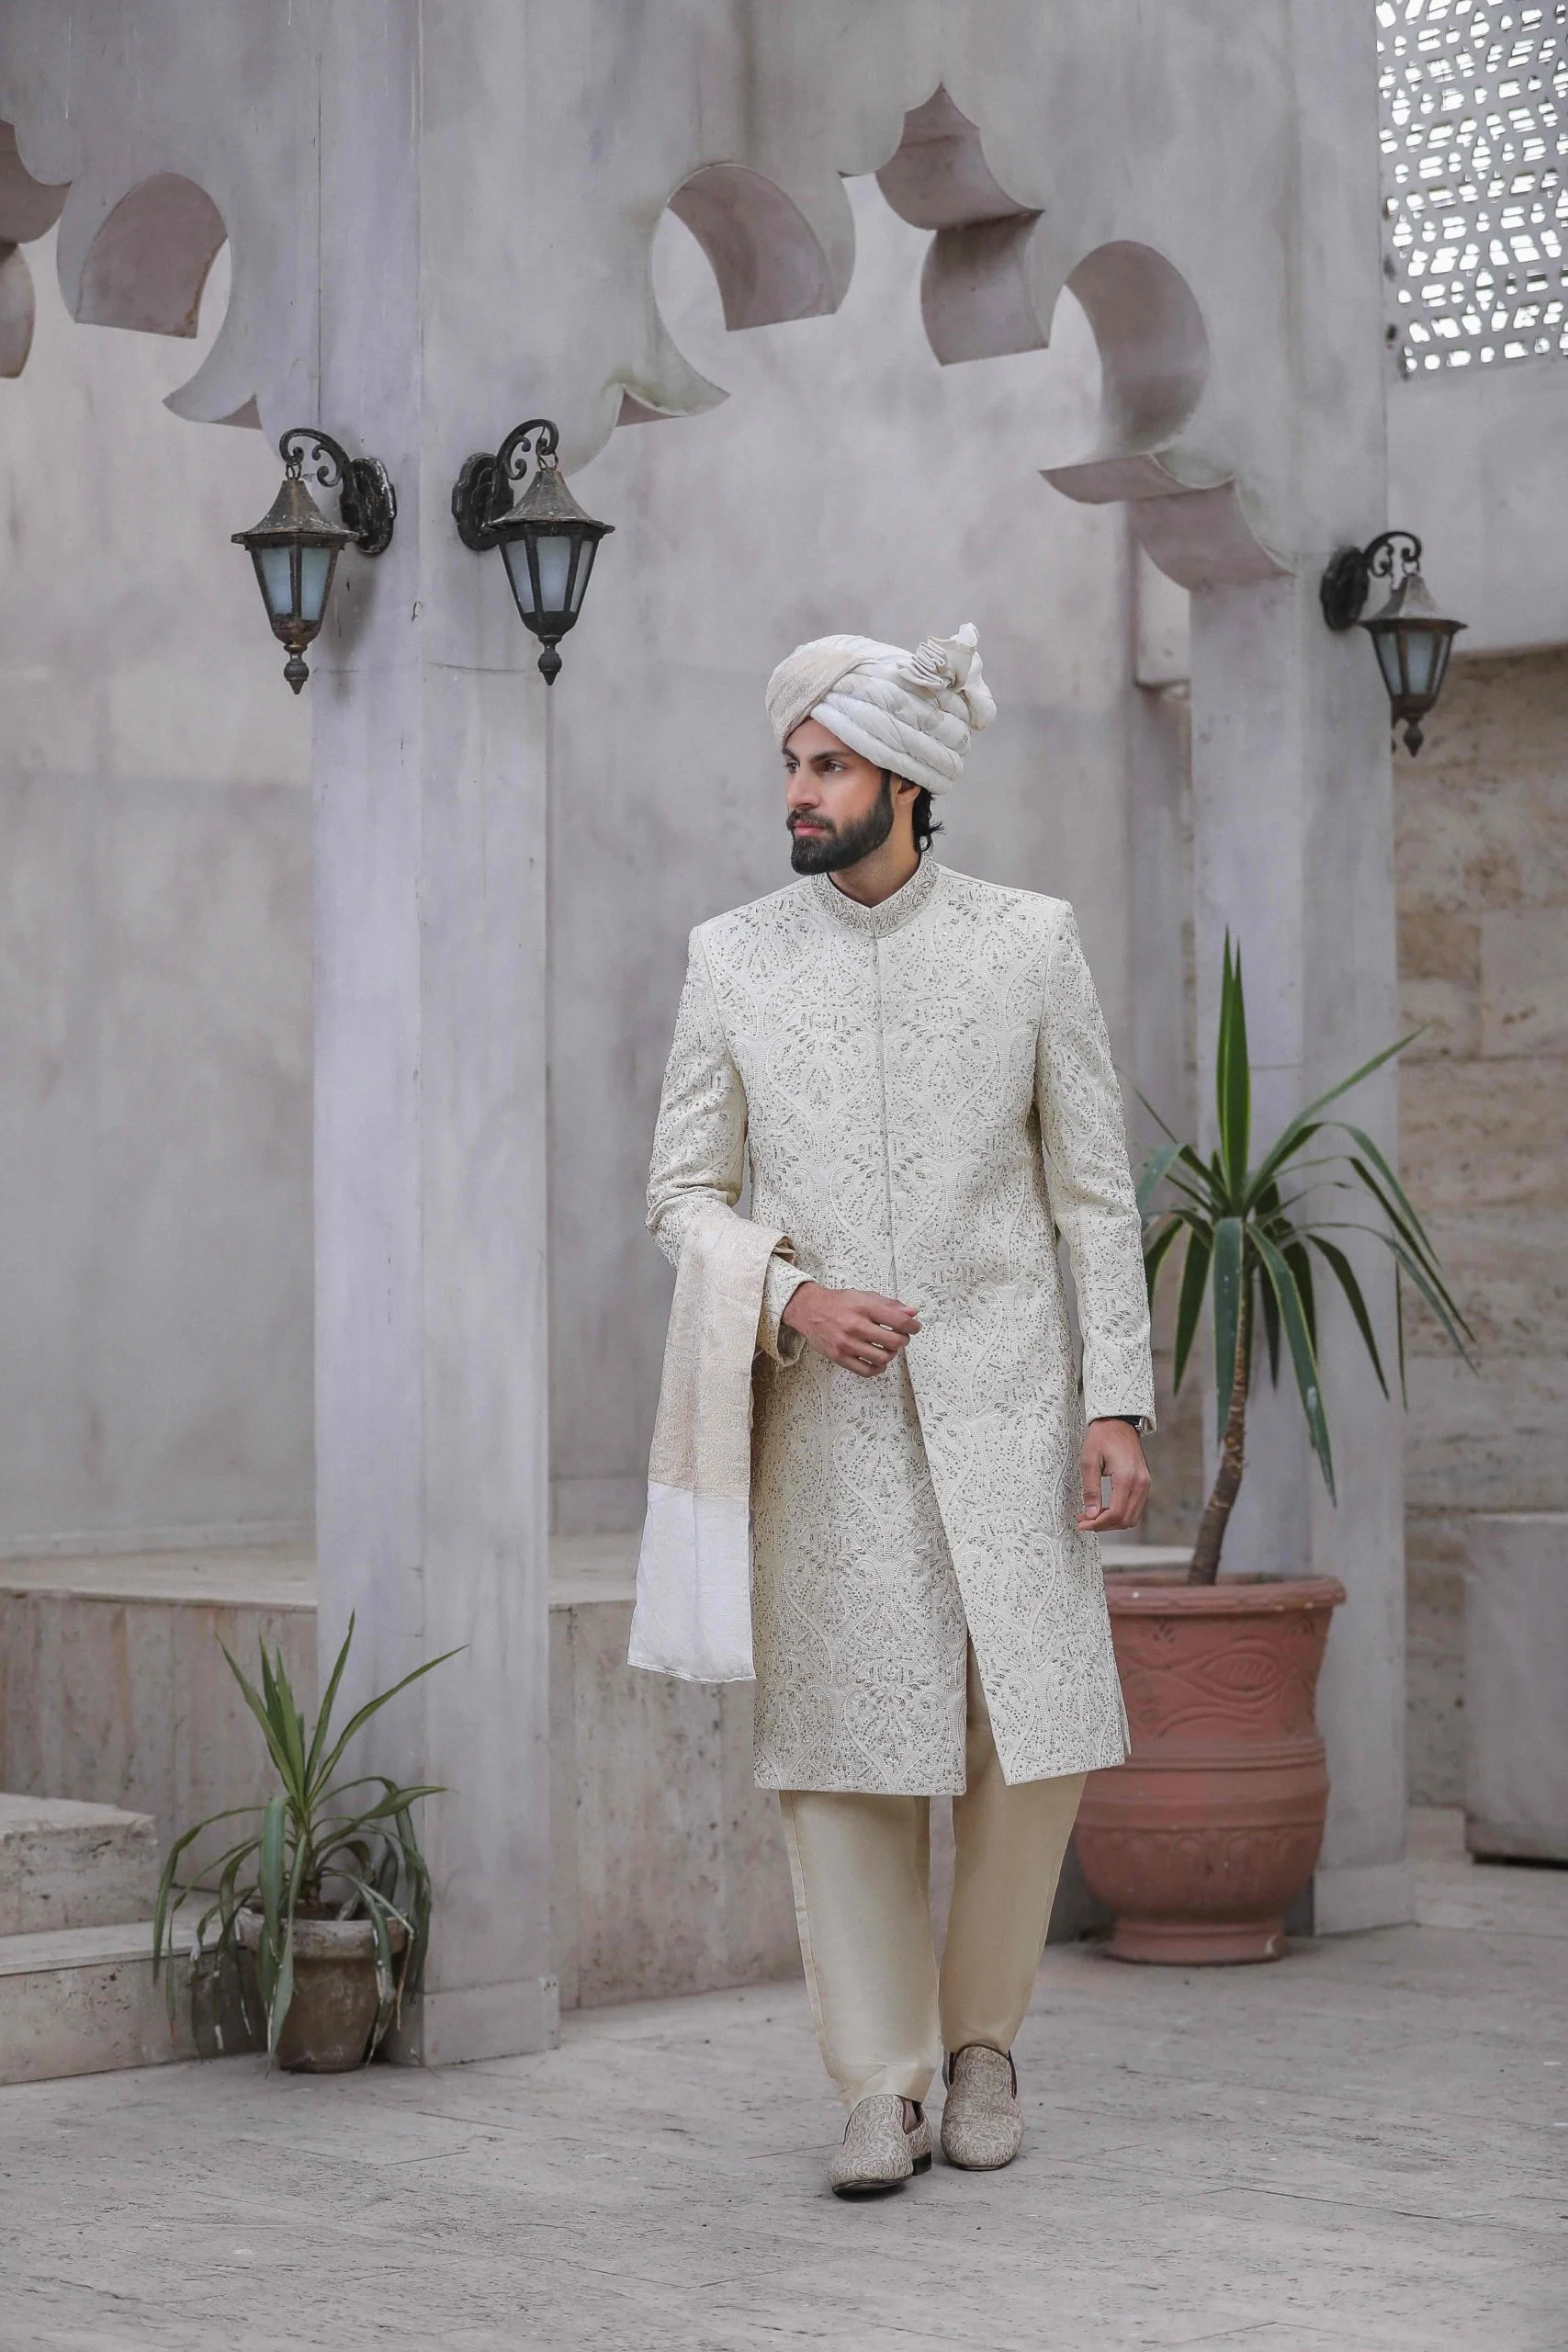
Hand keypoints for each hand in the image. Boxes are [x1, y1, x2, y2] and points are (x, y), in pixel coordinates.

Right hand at [781, 1282, 920, 1377]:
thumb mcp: (864, 1296)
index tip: (915, 1327)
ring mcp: (847, 1344)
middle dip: (903, 1340)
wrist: (809, 1310)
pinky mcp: (840, 1357)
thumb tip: (911, 1313)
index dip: (912, 1326)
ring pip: (882, 1358)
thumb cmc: (838, 1303)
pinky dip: (878, 1368)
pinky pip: (866, 1371)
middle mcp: (855, 1326)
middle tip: (901, 1337)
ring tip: (888, 1347)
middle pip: (894, 1342)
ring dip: (891, 1354)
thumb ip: (889, 1305)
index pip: (898, 1321)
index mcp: (864, 1308)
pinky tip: (878, 1361)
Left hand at [1077, 1418, 1150, 1531]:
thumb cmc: (1102, 1438)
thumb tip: (1091, 1514)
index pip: (1116, 1513)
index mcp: (1127, 1477)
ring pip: (1132, 1517)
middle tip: (1083, 1521)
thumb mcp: (1089, 1461)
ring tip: (1092, 1516)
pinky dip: (1120, 1514)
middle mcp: (1140, 1483)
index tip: (1082, 1523)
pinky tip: (1104, 1509)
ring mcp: (1145, 1484)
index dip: (1098, 1523)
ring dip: (1112, 1522)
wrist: (1118, 1422)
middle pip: (1125, 1519)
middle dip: (1103, 1525)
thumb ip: (1091, 1490)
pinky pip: (1134, 1508)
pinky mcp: (1144, 1484)